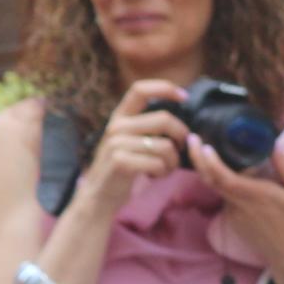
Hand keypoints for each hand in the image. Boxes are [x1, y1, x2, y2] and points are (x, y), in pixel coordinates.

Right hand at [68, 83, 192, 219]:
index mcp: (120, 117)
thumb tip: (181, 120)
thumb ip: (148, 126)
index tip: (184, 96)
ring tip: (163, 169)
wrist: (99, 195)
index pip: (140, 90)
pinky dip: (163, 173)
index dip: (164, 88)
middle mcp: (116, 126)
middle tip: (179, 151)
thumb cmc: (123, 168)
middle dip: (181, 136)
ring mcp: (116, 143)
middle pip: (165, 119)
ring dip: (173, 162)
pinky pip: (158, 163)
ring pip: (166, 146)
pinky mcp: (120, 162)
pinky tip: (154, 177)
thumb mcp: (130, 140)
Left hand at [193, 136, 283, 283]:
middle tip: (193, 139)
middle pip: (210, 180)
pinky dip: (226, 185)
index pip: (225, 178)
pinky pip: (226, 198)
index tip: (204, 145)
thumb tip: (274, 147)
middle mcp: (239, 205)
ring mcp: (233, 214)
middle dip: (198, 159)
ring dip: (215, 171)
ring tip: (220, 154)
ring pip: (218, 188)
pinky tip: (238, 178)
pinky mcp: (231, 221)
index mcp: (257, 196)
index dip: (211, 162)